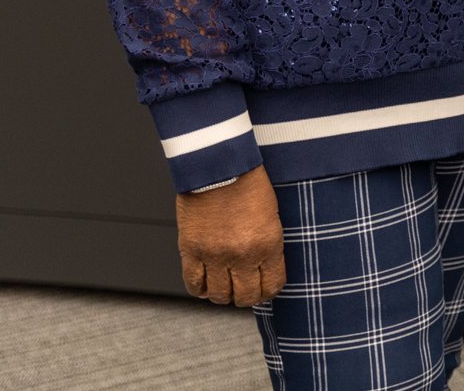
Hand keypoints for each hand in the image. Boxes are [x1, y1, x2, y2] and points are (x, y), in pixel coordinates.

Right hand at [176, 165, 285, 306]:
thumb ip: (268, 245)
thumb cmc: (248, 184)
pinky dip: (199, 289)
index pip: (272, 285)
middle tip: (244, 290)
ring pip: (219, 296)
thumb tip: (264, 269)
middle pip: (246, 296)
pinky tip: (204, 283)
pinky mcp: (191, 250)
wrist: (219, 166)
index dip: (269, 291)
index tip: (265, 289)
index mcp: (268, 244)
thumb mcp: (271, 215)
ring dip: (222, 295)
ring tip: (224, 286)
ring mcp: (215, 254)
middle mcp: (242, 254)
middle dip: (246, 297)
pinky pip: (193, 283)